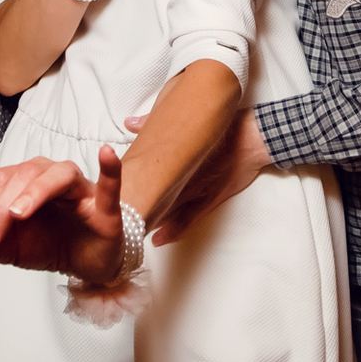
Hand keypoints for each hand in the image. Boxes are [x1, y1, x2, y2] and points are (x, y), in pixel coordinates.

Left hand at [0, 146, 125, 284]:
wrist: (86, 262)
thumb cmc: (51, 244)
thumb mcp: (13, 250)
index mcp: (26, 182)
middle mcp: (51, 177)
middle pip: (24, 175)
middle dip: (0, 208)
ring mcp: (80, 189)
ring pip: (58, 175)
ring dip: (35, 191)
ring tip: (18, 212)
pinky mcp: (105, 206)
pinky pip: (110, 183)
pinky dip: (109, 168)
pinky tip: (105, 154)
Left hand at [122, 109, 271, 244]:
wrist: (255, 139)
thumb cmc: (224, 129)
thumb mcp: (190, 121)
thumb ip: (155, 121)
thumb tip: (129, 123)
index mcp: (174, 158)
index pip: (142, 174)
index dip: (123, 184)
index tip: (105, 192)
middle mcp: (182, 177)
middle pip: (151, 194)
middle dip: (133, 203)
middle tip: (113, 216)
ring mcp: (197, 191)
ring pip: (167, 209)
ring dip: (151, 218)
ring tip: (131, 229)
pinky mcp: (211, 199)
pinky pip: (188, 219)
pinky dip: (173, 230)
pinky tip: (158, 240)